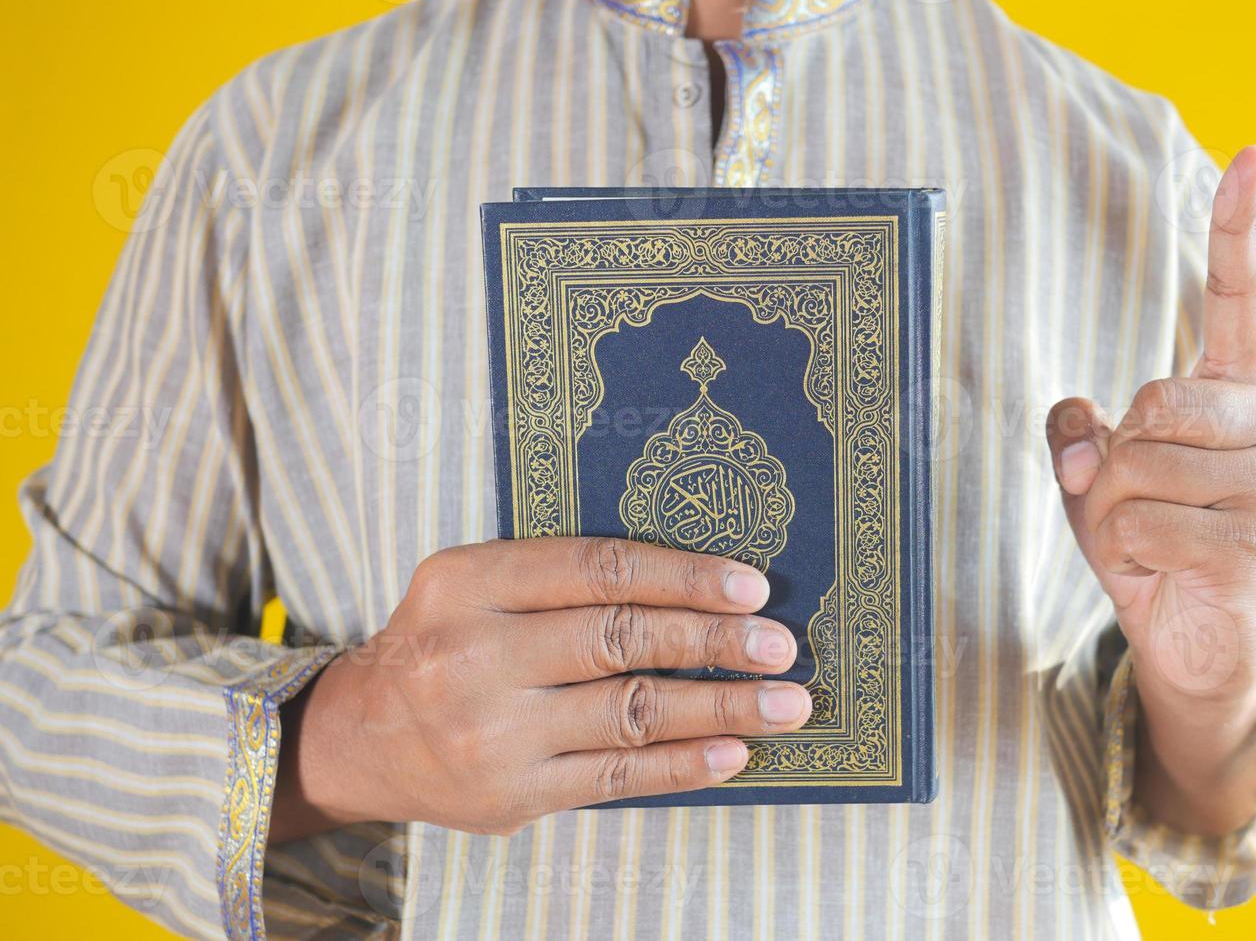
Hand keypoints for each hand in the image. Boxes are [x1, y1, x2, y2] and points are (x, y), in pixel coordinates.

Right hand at [273, 537, 810, 839]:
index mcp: (469, 581)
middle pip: (620, 639)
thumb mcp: (473, 583)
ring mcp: (493, 733)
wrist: (360, 739)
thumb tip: (695, 585)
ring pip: (630, 712)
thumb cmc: (442, 643)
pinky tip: (735, 753)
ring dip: (721, 707)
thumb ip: (559, 577)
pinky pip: (616, 777)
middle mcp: (475, 655)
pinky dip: (683, 764)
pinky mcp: (514, 795)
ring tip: (787, 704)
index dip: (682, 575)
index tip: (750, 585)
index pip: (597, 568)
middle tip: (781, 645)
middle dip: (714, 641)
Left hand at [1045, 147, 1255, 832]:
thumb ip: (1084, 437)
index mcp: (1250, 404)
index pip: (1243, 302)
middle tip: (1139, 512)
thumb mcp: (1105, 483)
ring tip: (1152, 547)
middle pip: (1148, 400)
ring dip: (1110, 513)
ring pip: (1134, 463)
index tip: (1251, 156)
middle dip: (1112, 462)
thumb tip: (1074, 423)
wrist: (1202, 649)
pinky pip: (1139, 522)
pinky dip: (1125, 553)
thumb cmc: (1160, 552)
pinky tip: (1164, 575)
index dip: (1238, 228)